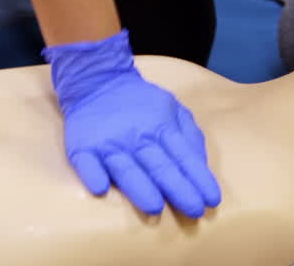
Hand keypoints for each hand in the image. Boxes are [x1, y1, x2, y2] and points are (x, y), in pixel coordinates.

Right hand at [43, 30, 220, 217]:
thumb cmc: (140, 103)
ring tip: (154, 206)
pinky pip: (86, 163)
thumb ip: (189, 135)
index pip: (184, 156)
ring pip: (126, 168)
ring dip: (140, 187)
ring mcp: (109, 143)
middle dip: (178, 189)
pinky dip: (93, 174)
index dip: (198, 178)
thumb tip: (201, 166)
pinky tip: (100, 187)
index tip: (211, 200)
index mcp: (161, 127)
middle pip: (159, 166)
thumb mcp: (173, 109)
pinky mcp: (82, 148)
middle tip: (193, 211)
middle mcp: (137, 137)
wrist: (97, 82)